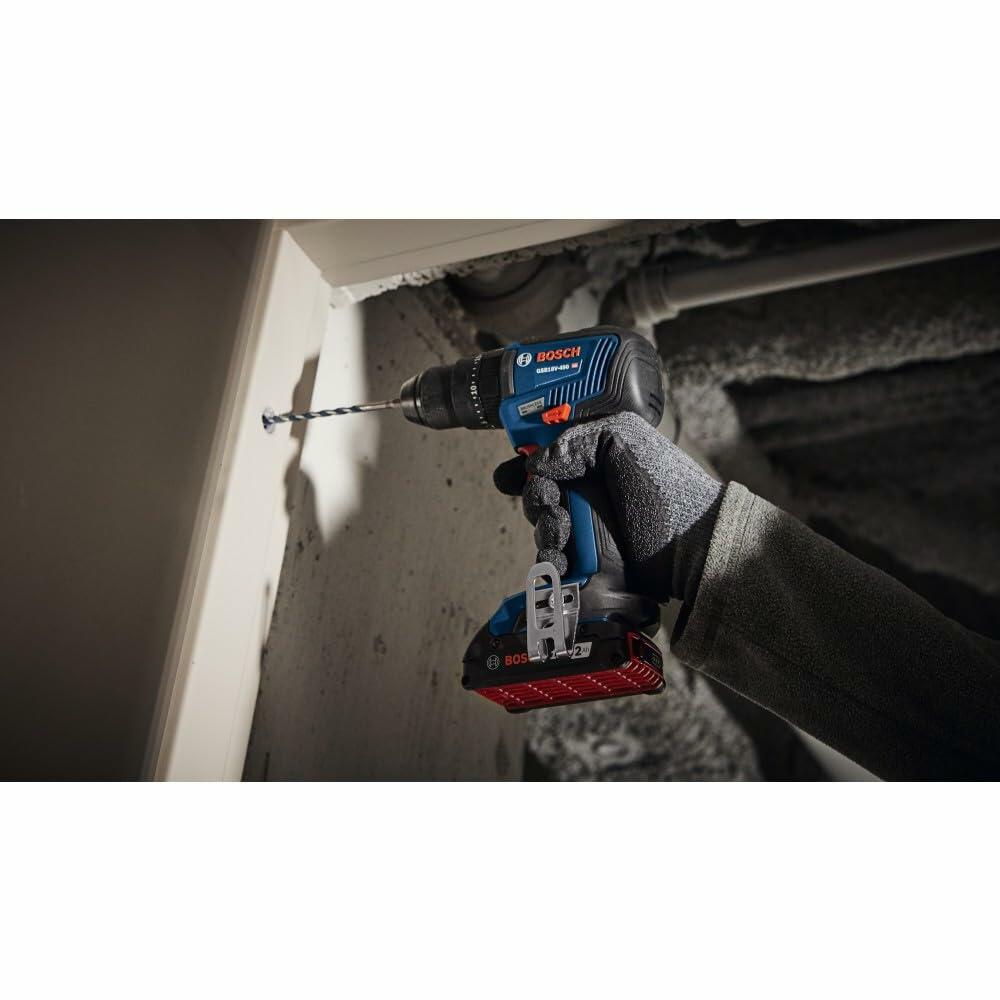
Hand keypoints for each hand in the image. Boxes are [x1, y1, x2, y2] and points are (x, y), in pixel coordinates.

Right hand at [494, 412, 723, 604]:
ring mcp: (588, 528)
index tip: (515, 472)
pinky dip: (551, 560)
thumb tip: (536, 462)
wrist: (690, 545)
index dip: (525, 462)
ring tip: (564, 530)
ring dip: (545, 529)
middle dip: (537, 499)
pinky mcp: (588, 561)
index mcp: (595, 458)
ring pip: (542, 529)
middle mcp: (589, 492)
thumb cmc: (667, 489)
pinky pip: (553, 561)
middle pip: (537, 494)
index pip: (545, 455)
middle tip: (554, 503)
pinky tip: (562, 556)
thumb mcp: (622, 439)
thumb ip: (575, 440)